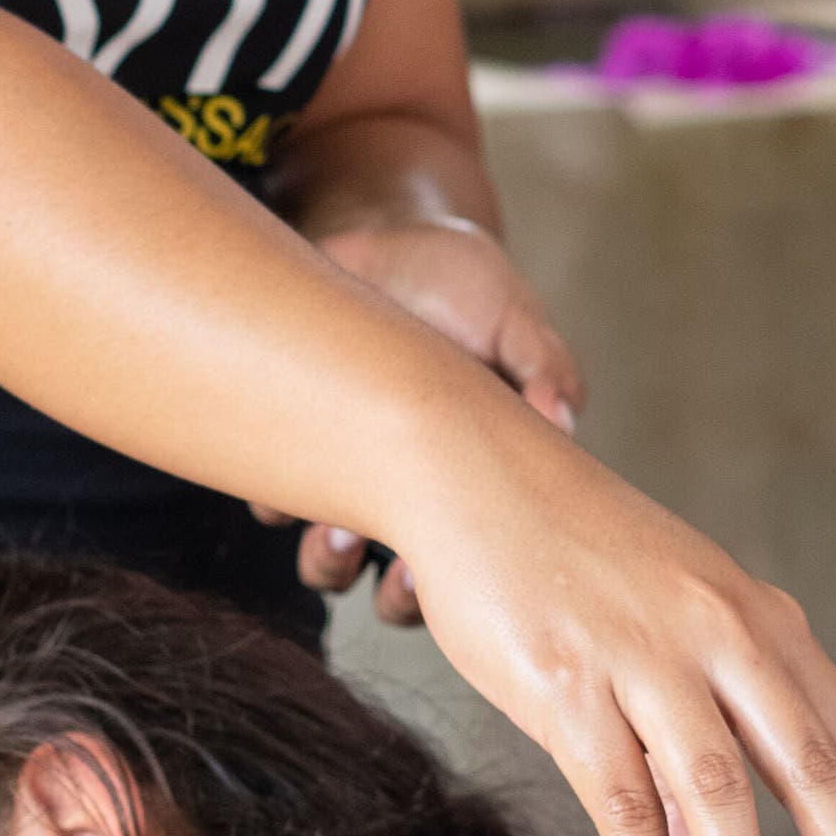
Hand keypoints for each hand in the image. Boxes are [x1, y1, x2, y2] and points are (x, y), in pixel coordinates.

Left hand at [279, 217, 581, 623]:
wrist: (381, 242)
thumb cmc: (462, 284)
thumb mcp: (513, 316)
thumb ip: (542, 364)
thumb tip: (562, 416)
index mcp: (477, 479)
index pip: (475, 562)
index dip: (457, 586)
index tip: (444, 577)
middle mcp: (414, 495)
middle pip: (404, 589)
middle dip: (396, 593)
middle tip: (391, 564)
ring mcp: (352, 480)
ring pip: (333, 561)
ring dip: (330, 559)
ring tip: (332, 530)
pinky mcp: (294, 451)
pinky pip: (274, 503)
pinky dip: (275, 499)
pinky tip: (286, 464)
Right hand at [394, 416, 835, 835]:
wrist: (476, 468)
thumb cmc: (576, 550)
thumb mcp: (672, 619)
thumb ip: (708, 725)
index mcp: (761, 620)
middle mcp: (720, 634)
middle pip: (813, 768)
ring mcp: (645, 659)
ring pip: (719, 794)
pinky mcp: (568, 684)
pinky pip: (623, 800)